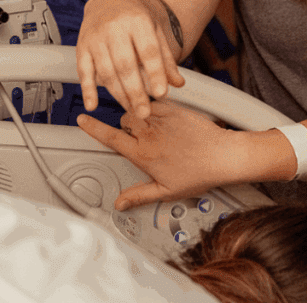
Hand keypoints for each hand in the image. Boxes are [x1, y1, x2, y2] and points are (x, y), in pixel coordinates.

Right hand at [76, 0, 183, 118]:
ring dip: (118, 94)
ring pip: (106, 71)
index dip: (155, 73)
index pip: (148, 50)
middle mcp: (115, 28)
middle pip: (125, 64)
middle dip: (135, 91)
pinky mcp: (81, 46)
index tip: (161, 93)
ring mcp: (96, 37)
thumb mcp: (155, 32)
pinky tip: (92, 104)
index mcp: (138, 21)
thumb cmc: (136, 19)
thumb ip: (165, 59)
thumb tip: (178, 83)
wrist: (109, 1)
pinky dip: (87, 89)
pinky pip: (83, 70)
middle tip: (144, 112)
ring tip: (130, 110)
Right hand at [77, 100, 227, 209]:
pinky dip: (154, 106)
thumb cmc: (199, 173)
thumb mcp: (166, 191)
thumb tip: (120, 203)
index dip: (93, 128)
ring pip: (140, 109)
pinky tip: (162, 117)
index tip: (83, 120)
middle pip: (124, 120)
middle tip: (136, 136)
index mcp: (143, 154)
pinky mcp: (177, 110)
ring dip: (139, 115)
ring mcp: (163, 119)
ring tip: (149, 126)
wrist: (222, 156)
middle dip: (125, 126)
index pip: (110, 138)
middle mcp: (150, 133)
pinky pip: (157, 102)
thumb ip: (139, 195)